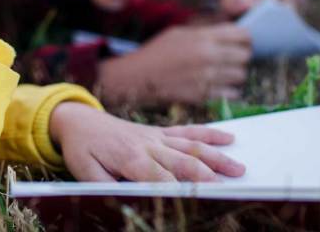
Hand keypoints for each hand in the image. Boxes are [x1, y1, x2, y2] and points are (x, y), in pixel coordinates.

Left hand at [49, 102, 244, 181]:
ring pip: (191, 146)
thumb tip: (125, 198)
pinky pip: (186, 132)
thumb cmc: (83, 150)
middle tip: (230, 186)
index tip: (197, 199)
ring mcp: (156, 137)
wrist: (79, 121)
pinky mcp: (159, 132)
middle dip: (207, 175)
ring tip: (239, 167)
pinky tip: (229, 138)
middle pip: (183, 162)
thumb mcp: (86, 172)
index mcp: (130, 158)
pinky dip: (208, 134)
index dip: (178, 190)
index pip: (160, 178)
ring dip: (216, 157)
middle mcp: (148, 145)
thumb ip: (106, 186)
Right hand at [96, 23, 251, 105]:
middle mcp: (208, 56)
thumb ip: (206, 32)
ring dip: (236, 74)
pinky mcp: (204, 95)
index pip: (242, 34)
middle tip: (233, 58)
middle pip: (245, 55)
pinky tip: (219, 86)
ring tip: (224, 73)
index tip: (242, 41)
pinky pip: (232, 94)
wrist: (137, 77)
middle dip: (241, 56)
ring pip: (241, 75)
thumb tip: (230, 32)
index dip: (245, 37)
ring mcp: (207, 77)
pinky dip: (229, 90)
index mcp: (202, 37)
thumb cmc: (157, 52)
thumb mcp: (180, 33)